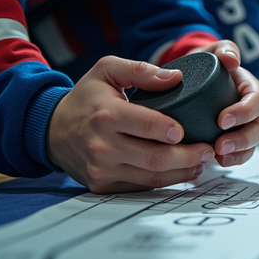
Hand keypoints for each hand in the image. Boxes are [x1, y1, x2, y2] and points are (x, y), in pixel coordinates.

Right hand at [47, 56, 215, 193]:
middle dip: (189, 156)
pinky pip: (141, 187)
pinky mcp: (102, 185)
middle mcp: (102, 146)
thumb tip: (176, 77)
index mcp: (107, 115)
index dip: (174, 131)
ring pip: (152, 177)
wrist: (50, 129)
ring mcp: (101, 169)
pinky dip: (165, 181)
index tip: (190, 131)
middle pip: (155, 158)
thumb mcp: (107, 71)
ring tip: (201, 162)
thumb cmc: (86, 98)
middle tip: (208, 150)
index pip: (148, 126)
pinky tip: (181, 172)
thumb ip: (141, 71)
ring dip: (183, 172)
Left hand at [193, 41, 258, 167]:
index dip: (244, 112)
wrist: (193, 77)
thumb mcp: (213, 51)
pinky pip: (241, 153)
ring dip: (239, 152)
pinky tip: (219, 161)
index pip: (256, 101)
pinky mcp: (234, 138)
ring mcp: (245, 125)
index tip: (222, 120)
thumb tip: (232, 60)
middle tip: (220, 145)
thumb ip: (223, 48)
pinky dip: (234, 159)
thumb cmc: (206, 65)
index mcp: (250, 88)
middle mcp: (252, 109)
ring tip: (219, 156)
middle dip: (243, 139)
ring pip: (252, 143)